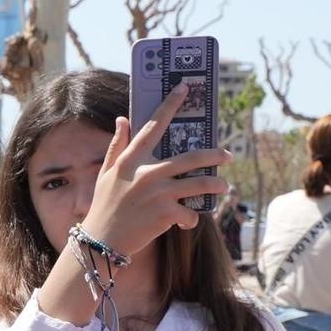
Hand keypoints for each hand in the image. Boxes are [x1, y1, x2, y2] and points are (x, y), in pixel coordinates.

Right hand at [78, 83, 230, 259]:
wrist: (102, 242)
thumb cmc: (105, 206)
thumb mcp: (106, 174)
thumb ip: (117, 146)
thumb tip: (123, 119)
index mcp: (131, 161)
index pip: (153, 126)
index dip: (170, 105)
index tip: (185, 88)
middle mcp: (146, 174)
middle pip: (192, 157)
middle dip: (215, 155)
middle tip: (228, 156)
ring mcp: (158, 194)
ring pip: (200, 184)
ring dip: (216, 185)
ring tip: (223, 186)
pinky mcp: (166, 215)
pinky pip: (190, 213)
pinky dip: (190, 219)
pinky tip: (186, 223)